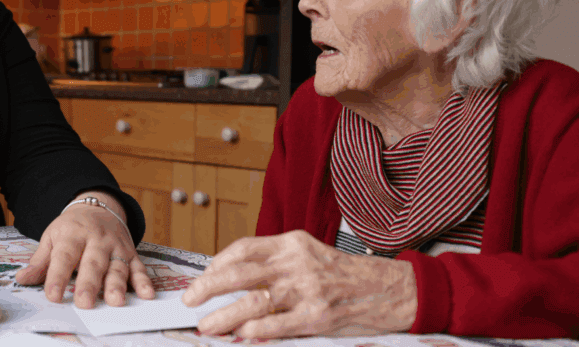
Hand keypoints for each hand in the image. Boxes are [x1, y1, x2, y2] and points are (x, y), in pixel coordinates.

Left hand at [14, 190, 154, 307]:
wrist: (98, 206)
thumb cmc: (72, 227)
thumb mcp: (52, 237)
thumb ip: (40, 260)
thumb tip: (22, 279)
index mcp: (72, 234)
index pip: (64, 256)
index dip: (57, 276)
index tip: (53, 295)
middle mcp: (96, 240)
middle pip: (92, 263)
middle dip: (89, 283)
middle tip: (84, 303)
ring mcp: (115, 246)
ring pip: (117, 266)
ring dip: (117, 284)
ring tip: (115, 301)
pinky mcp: (130, 252)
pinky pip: (138, 267)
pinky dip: (144, 281)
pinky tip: (146, 293)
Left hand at [181, 230, 416, 338]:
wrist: (389, 289)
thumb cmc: (344, 274)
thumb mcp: (309, 253)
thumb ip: (276, 262)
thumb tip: (234, 278)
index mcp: (292, 243)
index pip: (244, 249)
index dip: (218, 263)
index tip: (202, 276)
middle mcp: (296, 263)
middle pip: (240, 273)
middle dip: (208, 287)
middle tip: (189, 299)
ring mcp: (307, 291)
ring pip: (253, 302)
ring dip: (224, 315)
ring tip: (206, 326)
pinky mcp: (317, 317)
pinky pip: (278, 325)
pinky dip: (255, 331)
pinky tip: (241, 335)